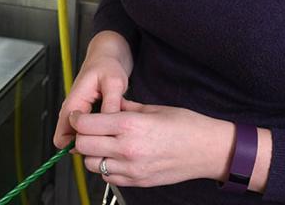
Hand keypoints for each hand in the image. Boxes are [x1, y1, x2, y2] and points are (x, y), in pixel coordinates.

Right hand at [54, 31, 132, 148]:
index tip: (96, 146)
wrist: (107, 56)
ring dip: (96, 139)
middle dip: (89, 145)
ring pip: (82, 137)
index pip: (62, 137)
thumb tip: (108, 125)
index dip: (78, 146)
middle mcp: (73, 111)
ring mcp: (79, 114)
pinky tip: (114, 128)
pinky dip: (101, 132)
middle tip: (110, 141)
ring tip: (114, 133)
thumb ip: (111, 104)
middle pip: (72, 141)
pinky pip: (90, 131)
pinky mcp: (87, 115)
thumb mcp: (114, 82)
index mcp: (73, 103)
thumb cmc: (107, 65)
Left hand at [69, 99, 234, 188]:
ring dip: (91, 153)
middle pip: (83, 145)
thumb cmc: (187, 126)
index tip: (78, 115)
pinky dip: (105, 167)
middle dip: (80, 135)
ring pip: (91, 164)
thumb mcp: (153, 108)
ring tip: (101, 143)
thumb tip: (109, 103)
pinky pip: (108, 177)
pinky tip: (114, 156)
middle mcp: (127, 149)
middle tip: (86, 128)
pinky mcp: (137, 182)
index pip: (86, 124)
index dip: (77, 118)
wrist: (207, 150)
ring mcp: (131, 169)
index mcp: (130, 125)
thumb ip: (125, 107)